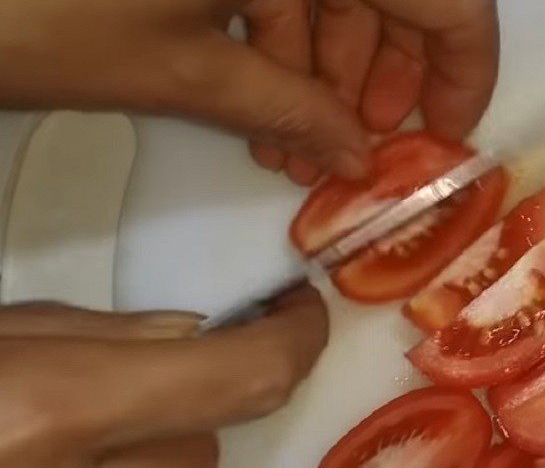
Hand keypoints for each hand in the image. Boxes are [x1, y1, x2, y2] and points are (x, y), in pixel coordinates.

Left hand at [0, 0, 498, 182]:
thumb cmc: (28, 8)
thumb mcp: (178, 74)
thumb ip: (293, 114)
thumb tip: (359, 158)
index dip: (465, 67)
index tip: (446, 132)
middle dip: (404, 49)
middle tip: (368, 130)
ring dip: (344, 29)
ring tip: (305, 121)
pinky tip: (266, 64)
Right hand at [0, 287, 326, 467]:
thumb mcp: (0, 331)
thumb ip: (102, 335)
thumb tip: (192, 335)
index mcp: (63, 411)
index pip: (248, 378)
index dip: (299, 338)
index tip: (300, 304)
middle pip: (207, 447)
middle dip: (203, 396)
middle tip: (182, 353)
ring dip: (167, 439)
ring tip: (106, 407)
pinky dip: (138, 457)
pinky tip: (91, 433)